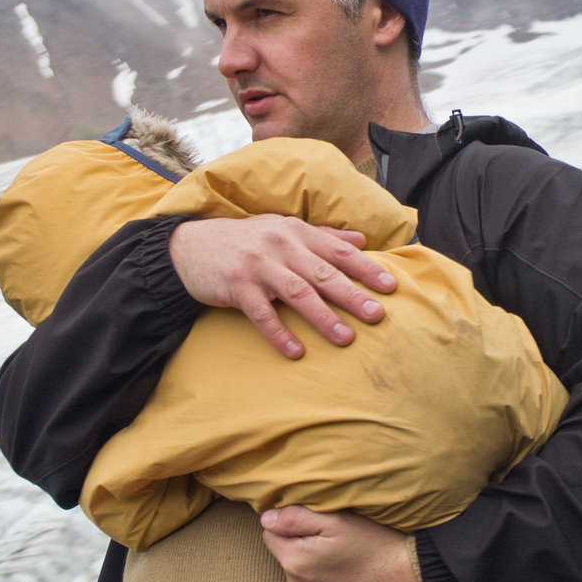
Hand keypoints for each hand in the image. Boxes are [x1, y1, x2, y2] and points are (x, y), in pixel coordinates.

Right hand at [169, 215, 396, 358]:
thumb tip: (361, 240)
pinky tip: (295, 352)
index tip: (390, 286)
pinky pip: (262, 314)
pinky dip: (279, 333)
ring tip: (345, 338)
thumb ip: (322, 236)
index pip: (338, 251)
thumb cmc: (245, 240)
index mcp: (296, 232)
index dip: (366, 268)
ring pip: (297, 293)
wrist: (191, 247)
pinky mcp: (237, 287)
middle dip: (352, 295)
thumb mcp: (283, 229)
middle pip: (323, 273)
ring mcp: (258, 267)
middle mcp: (280, 246)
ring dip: (323, 317)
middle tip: (377, 314)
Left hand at [261, 506, 420, 581]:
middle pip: (281, 550)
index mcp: (295, 559)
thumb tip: (266, 517)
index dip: (287, 520)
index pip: (269, 532)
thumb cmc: (371, 543)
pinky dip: (317, 570)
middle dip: (297, 538)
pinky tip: (338, 565)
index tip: (312, 518)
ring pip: (294, 564)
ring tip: (336, 550)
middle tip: (328, 533)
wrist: (401, 572)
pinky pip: (307, 579)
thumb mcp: (336, 520)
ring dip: (307, 554)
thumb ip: (296, 517)